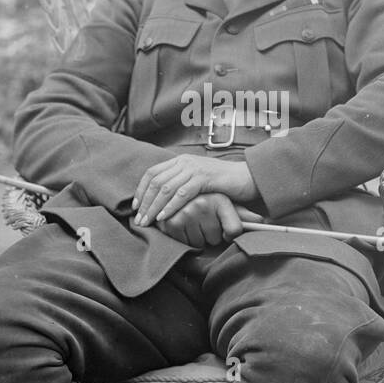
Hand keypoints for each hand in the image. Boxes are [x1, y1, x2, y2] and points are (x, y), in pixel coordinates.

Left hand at [133, 156, 257, 225]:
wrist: (248, 177)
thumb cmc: (224, 184)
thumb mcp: (198, 181)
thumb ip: (181, 185)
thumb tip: (162, 200)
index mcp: (181, 161)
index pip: (152, 173)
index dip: (140, 191)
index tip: (135, 207)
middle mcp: (185, 162)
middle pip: (156, 182)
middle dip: (144, 203)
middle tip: (139, 220)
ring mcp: (194, 168)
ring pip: (166, 188)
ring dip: (154, 207)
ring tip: (148, 222)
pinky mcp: (204, 178)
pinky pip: (182, 193)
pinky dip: (171, 206)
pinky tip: (165, 217)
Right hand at [150, 194, 254, 248]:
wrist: (177, 195)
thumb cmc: (207, 204)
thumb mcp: (226, 206)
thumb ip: (244, 215)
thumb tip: (263, 221)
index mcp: (220, 199)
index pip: (235, 230)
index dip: (231, 234)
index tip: (228, 231)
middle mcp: (203, 204)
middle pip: (216, 239)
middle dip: (210, 235)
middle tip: (204, 223)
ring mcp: (186, 213)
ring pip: (200, 243)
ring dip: (197, 238)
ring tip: (193, 224)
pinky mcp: (171, 222)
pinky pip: (186, 244)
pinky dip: (185, 240)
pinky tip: (183, 227)